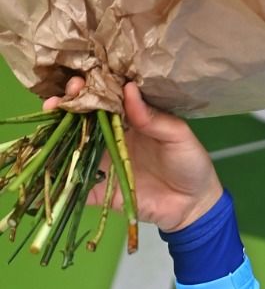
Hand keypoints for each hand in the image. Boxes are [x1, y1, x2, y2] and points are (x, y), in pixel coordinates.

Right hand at [43, 78, 222, 232]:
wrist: (193, 205)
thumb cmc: (190, 164)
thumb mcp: (179, 136)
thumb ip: (154, 118)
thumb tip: (129, 90)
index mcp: (130, 120)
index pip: (105, 99)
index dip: (90, 89)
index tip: (78, 82)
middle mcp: (112, 137)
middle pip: (83, 118)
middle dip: (67, 106)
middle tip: (58, 100)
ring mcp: (104, 161)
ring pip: (75, 145)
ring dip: (58, 134)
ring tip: (49, 119)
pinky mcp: (101, 188)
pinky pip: (77, 182)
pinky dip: (61, 177)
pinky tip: (46, 165)